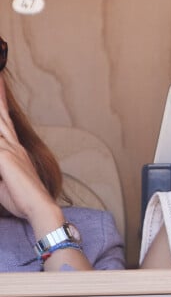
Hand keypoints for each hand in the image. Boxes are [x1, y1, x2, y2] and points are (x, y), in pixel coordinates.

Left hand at [0, 76, 57, 222]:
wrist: (40, 208)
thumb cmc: (23, 199)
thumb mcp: (3, 182)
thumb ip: (0, 171)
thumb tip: (2, 167)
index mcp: (14, 151)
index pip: (5, 124)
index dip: (1, 107)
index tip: (0, 88)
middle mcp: (13, 146)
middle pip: (2, 116)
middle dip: (0, 97)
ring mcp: (9, 149)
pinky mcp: (4, 157)